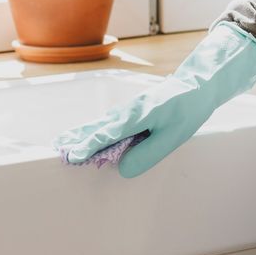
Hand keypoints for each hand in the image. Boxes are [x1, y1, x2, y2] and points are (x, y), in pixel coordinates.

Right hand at [53, 24, 255, 178]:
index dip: (90, 147)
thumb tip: (122, 169)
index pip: (109, 135)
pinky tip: (83, 135)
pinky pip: (108, 122)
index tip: (74, 156)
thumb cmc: (188, 110)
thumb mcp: (174, 136)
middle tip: (58, 150)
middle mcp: (128, 111)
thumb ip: (149, 154)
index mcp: (139, 116)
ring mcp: (128, 109)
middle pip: (98, 127)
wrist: (196, 85)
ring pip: (101, 124)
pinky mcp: (131, 111)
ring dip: (81, 134)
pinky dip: (93, 129)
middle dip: (78, 139)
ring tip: (62, 144)